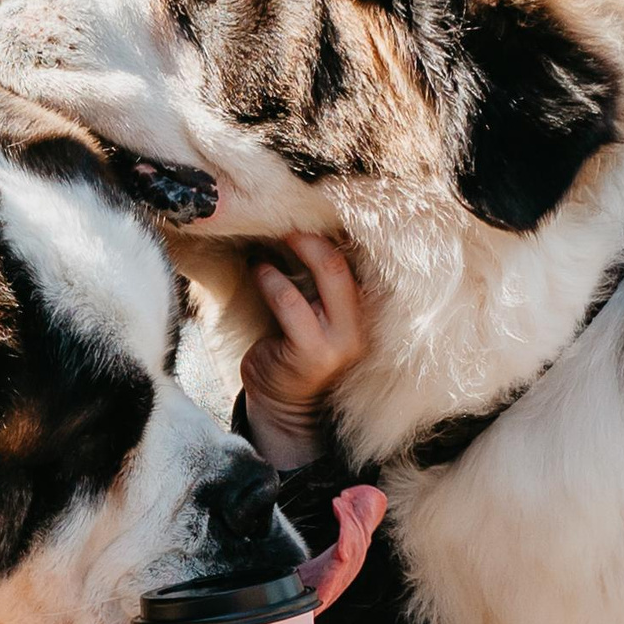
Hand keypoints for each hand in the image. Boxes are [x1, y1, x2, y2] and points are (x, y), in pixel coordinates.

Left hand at [240, 234, 365, 468]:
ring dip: (292, 252)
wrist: (287, 408)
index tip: (303, 215)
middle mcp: (358, 325)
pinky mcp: (311, 353)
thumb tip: (296, 232)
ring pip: (326, 275)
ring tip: (267, 248)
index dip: (334, 235)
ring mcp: (339, 341)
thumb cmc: (294, 353)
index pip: (358, 263)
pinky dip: (272, 281)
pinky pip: (291, 304)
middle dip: (312, 237)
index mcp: (364, 312)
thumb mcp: (315, 316)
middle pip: (344, 264)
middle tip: (285, 221)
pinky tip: (259, 270)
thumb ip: (316, 285)